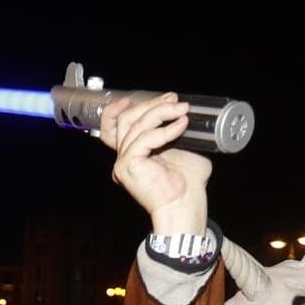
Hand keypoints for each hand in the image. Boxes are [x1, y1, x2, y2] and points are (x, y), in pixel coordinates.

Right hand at [101, 95, 210, 236]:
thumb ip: (178, 133)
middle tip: (175, 100)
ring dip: (160, 112)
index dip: (124, 108)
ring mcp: (123, 161)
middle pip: (127, 119)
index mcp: (133, 154)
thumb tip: (186, 115)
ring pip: (136, 125)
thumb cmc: (188, 185)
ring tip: (182, 110)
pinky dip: (164, 130)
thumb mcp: (186, 150)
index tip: (147, 97)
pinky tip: (180, 125)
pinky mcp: (128, 165)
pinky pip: (145, 138)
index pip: (116, 125)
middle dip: (151, 105)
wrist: (186, 206)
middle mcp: (124, 157)